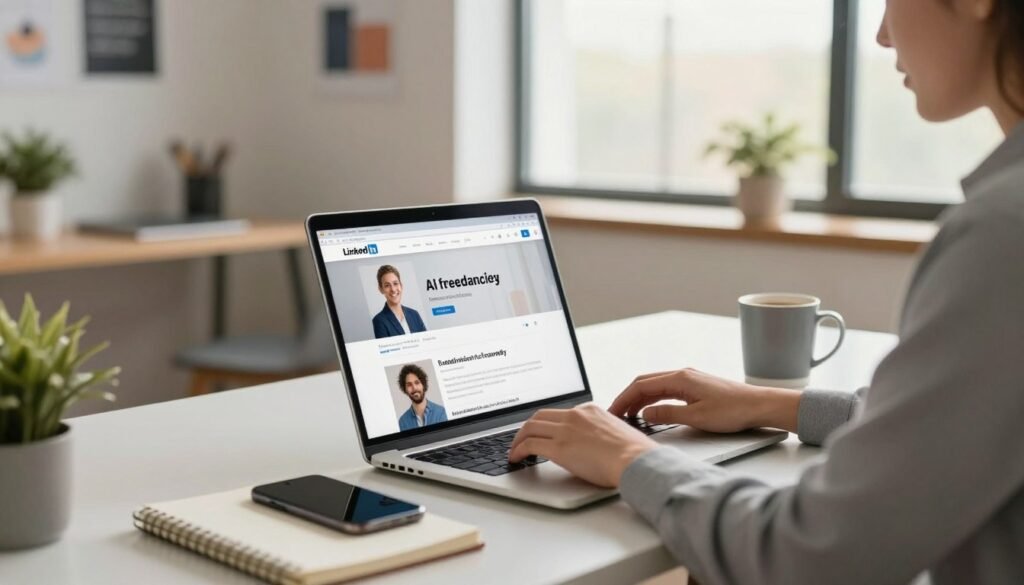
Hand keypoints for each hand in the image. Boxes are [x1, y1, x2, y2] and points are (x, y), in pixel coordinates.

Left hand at [508, 403, 657, 487]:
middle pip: (540, 416)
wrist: (636, 460)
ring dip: (518, 439)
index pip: (560, 413)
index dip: (546, 424)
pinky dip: (518, 450)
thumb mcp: (616, 433)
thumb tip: (594, 446)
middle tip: (521, 439)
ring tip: (515, 450)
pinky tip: (517, 458)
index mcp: (589, 411)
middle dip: (527, 428)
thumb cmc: (633, 454)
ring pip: (530, 427)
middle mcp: (575, 415)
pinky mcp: (559, 447)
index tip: (542, 432)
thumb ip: (600, 434)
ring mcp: (566, 430)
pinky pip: (530, 444)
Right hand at [608, 368, 800, 432]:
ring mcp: (689, 379)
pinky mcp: (696, 386)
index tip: (613, 412)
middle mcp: (682, 374)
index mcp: (680, 379)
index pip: (641, 386)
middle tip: (615, 414)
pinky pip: (667, 390)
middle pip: (645, 382)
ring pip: (655, 386)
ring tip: (629, 415)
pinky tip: (650, 411)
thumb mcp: (696, 417)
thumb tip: (645, 414)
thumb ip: (667, 414)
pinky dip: (653, 399)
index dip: (624, 399)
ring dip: (640, 399)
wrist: (759, 405)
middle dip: (627, 397)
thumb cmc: (733, 411)